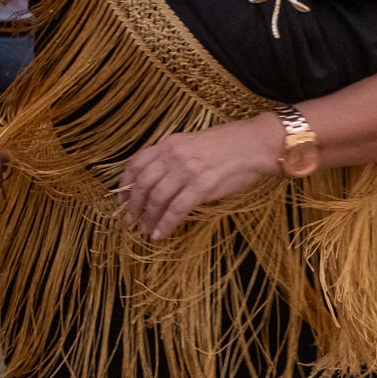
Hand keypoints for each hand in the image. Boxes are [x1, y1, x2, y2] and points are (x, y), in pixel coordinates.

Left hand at [118, 115, 283, 240]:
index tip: (121, 200)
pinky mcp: (202, 186)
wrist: (255, 144)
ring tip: (144, 230)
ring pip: (157, 198)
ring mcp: (187, 170)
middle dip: (133, 205)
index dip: (125, 185)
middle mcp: (173, 155)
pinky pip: (176, 209)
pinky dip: (165, 224)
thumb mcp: (192, 143)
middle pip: (143, 184)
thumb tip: (156, 180)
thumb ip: (172, 157)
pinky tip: (160, 234)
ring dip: (147, 217)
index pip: (136, 164)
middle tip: (130, 220)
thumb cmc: (227, 145)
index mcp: (169, 143)